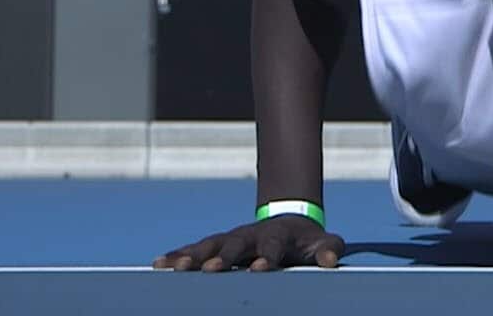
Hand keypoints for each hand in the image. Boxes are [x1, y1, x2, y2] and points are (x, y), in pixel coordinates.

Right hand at [153, 215, 344, 272]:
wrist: (291, 222)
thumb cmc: (307, 242)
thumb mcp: (323, 243)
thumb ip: (328, 250)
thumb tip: (332, 261)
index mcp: (278, 236)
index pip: (272, 246)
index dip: (267, 257)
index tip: (259, 269)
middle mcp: (250, 235)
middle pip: (235, 244)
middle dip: (223, 257)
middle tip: (209, 270)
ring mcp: (231, 238)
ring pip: (209, 245)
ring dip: (192, 256)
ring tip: (174, 268)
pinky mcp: (217, 245)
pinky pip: (194, 249)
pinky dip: (178, 255)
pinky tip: (160, 265)